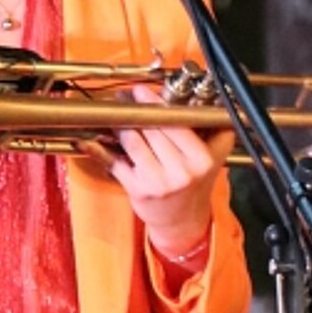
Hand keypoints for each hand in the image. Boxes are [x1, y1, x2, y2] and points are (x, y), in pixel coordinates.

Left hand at [107, 83, 235, 262]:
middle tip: (126, 98)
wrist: (182, 220)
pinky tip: (100, 139)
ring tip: (117, 117)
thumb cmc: (193, 183)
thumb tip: (181, 97)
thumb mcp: (211, 156)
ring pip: (133, 140)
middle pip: (152, 128)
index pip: (175, 123)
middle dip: (135, 110)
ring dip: (121, 125)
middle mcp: (183, 171)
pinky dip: (105, 148)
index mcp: (202, 159)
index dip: (154, 104)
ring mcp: (159, 182)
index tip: (141, 91)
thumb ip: (206, 129)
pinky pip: (116, 160)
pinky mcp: (139, 189)